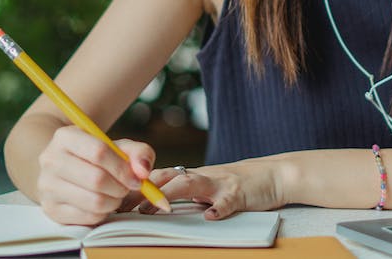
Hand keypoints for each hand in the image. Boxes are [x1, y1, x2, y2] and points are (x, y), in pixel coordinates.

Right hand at [35, 126, 154, 224]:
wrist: (65, 169)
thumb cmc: (95, 157)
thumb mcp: (117, 147)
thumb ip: (138, 152)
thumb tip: (143, 171)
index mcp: (65, 137)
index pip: (98, 152)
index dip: (123, 168)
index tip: (138, 178)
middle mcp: (50, 160)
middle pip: (96, 179)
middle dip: (121, 187)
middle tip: (127, 187)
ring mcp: (47, 186)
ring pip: (94, 201)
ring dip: (114, 201)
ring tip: (116, 194)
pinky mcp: (51, 209)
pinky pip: (88, 217)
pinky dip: (103, 213)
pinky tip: (102, 203)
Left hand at [130, 159, 285, 219]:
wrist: (276, 174)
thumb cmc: (240, 183)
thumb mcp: (210, 187)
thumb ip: (187, 193)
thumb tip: (155, 204)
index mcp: (194, 176)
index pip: (159, 178)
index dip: (137, 187)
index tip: (115, 200)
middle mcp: (203, 176)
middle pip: (167, 178)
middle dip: (143, 190)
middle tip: (122, 206)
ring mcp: (221, 183)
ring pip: (191, 184)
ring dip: (170, 195)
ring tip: (154, 209)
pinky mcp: (240, 193)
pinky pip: (227, 201)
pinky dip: (219, 208)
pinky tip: (210, 217)